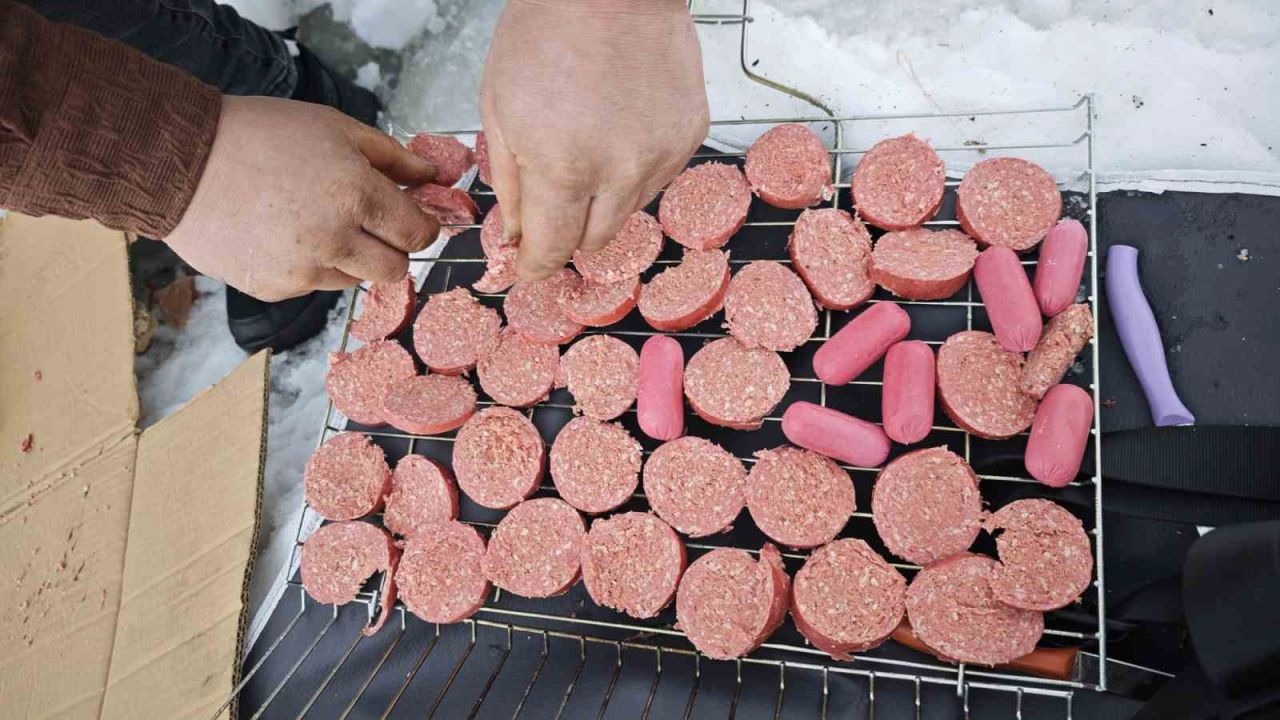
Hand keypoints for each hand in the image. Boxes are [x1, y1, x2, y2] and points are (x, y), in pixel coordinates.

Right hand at [164, 96, 439, 300]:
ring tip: (313, 221)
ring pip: (354, 279)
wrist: (180, 161)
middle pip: (395, 270)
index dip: (420, 226)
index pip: (418, 234)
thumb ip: (392, 156)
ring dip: (349, 257)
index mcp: (357, 196)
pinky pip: (312, 285)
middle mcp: (335, 240)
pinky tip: (282, 233)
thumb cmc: (259, 134)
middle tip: (371, 226)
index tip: (412, 218)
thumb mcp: (334, 127)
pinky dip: (309, 265)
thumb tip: (432, 174)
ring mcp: (303, 270)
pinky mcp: (274, 288)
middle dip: (391, 249)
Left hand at [480, 0, 708, 279]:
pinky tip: (619, 127)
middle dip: (568, 231)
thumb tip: (517, 236)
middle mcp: (621, 172)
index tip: (529, 266)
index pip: (553, 250)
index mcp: (565, 168)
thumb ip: (511, 184)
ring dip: (604, 197)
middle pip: (595, 241)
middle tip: (554, 200)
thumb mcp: (499, 108)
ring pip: (628, 212)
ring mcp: (662, 155)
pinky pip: (658, 177)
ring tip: (588, 143)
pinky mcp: (690, 136)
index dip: (536, 265)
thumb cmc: (547, 31)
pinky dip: (636, 167)